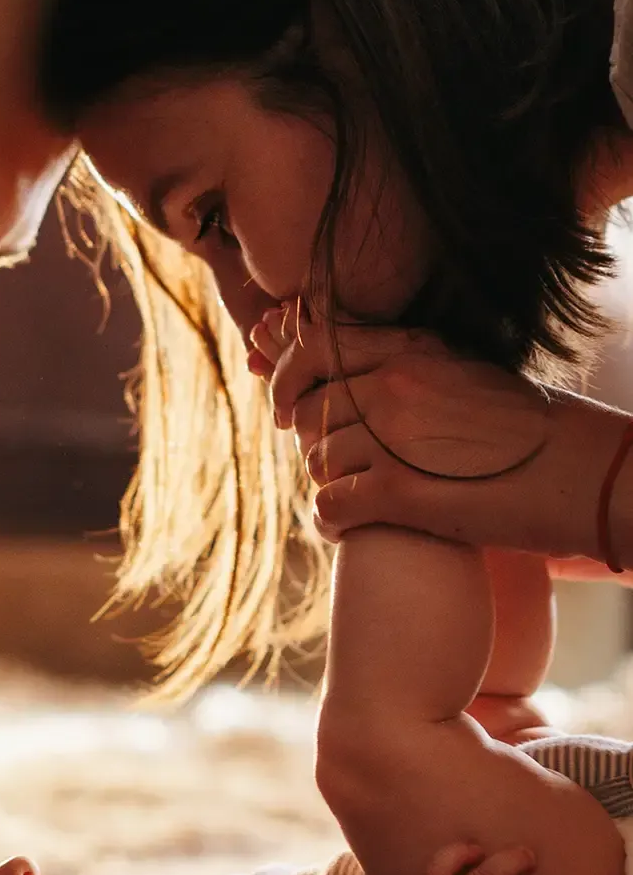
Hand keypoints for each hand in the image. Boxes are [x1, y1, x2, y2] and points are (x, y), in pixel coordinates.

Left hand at [251, 309, 623, 557]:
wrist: (588, 472)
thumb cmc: (536, 431)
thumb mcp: (468, 376)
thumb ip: (414, 373)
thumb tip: (367, 382)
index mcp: (411, 349)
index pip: (313, 346)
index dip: (287, 378)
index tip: (286, 405)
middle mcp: (396, 383)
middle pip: (309, 411)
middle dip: (312, 442)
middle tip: (334, 467)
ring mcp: (396, 436)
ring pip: (319, 460)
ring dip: (327, 484)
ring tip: (351, 502)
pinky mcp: (402, 493)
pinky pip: (331, 506)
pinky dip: (331, 522)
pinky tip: (346, 529)